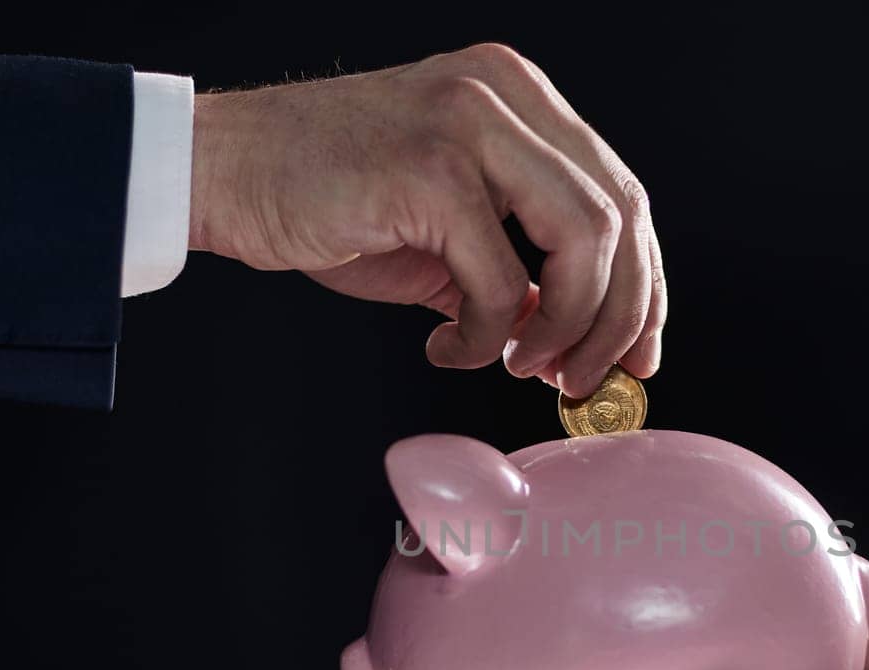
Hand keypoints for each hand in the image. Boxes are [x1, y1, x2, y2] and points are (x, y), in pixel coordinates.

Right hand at [188, 43, 664, 396]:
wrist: (224, 172)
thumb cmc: (326, 198)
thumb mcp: (446, 234)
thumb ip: (517, 273)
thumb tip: (571, 337)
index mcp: (520, 98)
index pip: (621, 193)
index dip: (643, 285)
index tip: (637, 352)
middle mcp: (505, 94)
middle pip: (621, 216)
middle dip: (618, 317)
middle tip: (582, 377)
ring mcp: (470, 122)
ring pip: (583, 241)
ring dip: (565, 327)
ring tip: (520, 366)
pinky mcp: (429, 169)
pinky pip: (498, 279)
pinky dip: (483, 335)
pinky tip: (448, 347)